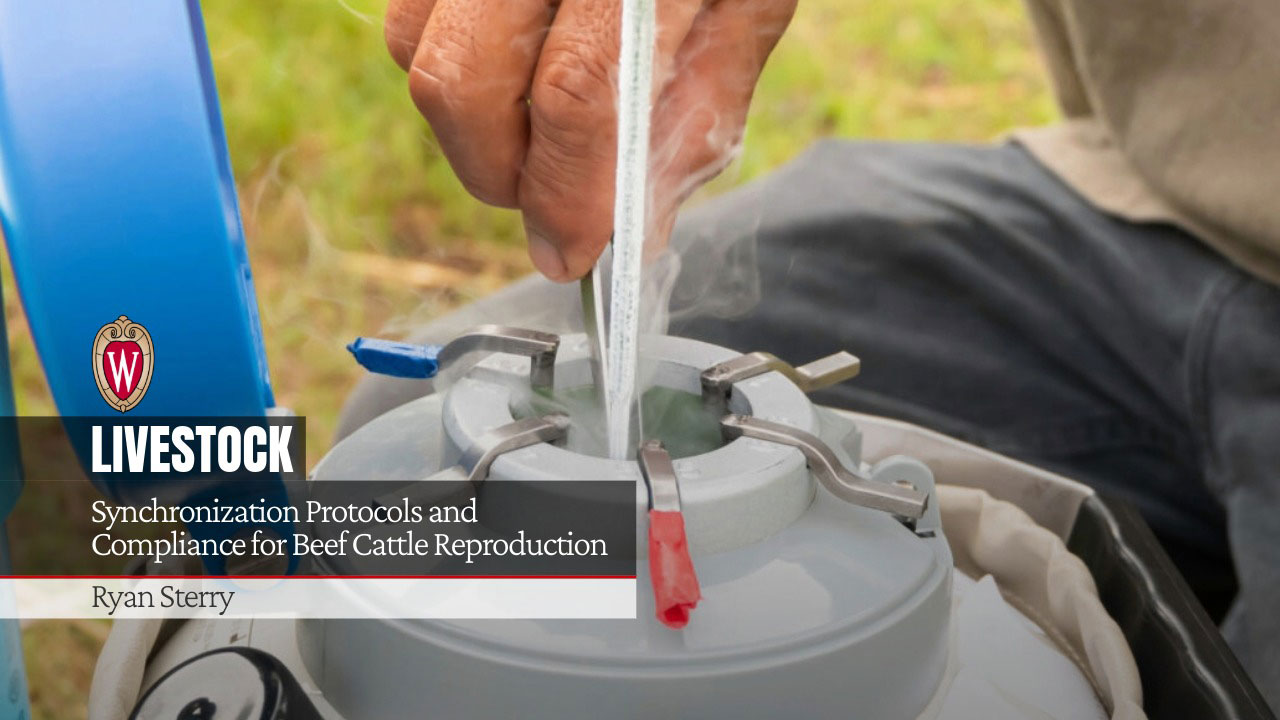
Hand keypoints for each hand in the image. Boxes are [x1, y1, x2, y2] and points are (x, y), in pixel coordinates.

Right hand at [385, 0, 795, 280]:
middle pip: (458, 81)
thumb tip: (633, 226)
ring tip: (541, 127)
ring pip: (418, 51)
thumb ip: (694, 113)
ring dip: (472, 126)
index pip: (575, 92)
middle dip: (498, 176)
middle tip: (548, 204)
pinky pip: (411, 13)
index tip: (572, 253)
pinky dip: (453, 67)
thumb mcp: (751, 3)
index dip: (568, 192)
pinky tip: (513, 67)